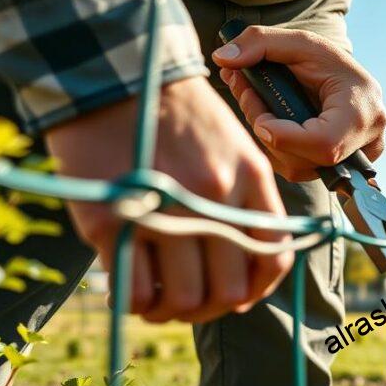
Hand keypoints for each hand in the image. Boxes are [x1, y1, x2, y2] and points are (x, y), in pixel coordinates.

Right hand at [46, 76, 291, 322]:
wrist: (115, 72)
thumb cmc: (175, 114)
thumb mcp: (231, 144)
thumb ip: (244, 198)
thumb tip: (240, 266)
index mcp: (250, 176)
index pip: (273, 256)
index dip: (256, 289)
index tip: (236, 296)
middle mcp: (213, 196)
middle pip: (228, 290)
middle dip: (210, 309)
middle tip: (187, 304)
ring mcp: (163, 209)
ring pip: (184, 299)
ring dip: (171, 312)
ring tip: (156, 302)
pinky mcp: (112, 220)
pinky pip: (134, 292)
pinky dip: (135, 304)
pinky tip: (129, 294)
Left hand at [212, 26, 385, 181]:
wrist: (346, 80)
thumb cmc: (326, 61)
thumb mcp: (298, 42)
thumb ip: (259, 43)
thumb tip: (222, 58)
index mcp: (362, 111)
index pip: (324, 144)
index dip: (284, 136)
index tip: (259, 116)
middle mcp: (368, 142)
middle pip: (305, 160)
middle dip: (267, 132)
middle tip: (245, 94)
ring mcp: (357, 160)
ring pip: (299, 169)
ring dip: (269, 140)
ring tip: (256, 104)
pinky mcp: (342, 168)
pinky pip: (301, 170)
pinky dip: (279, 148)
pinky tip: (271, 121)